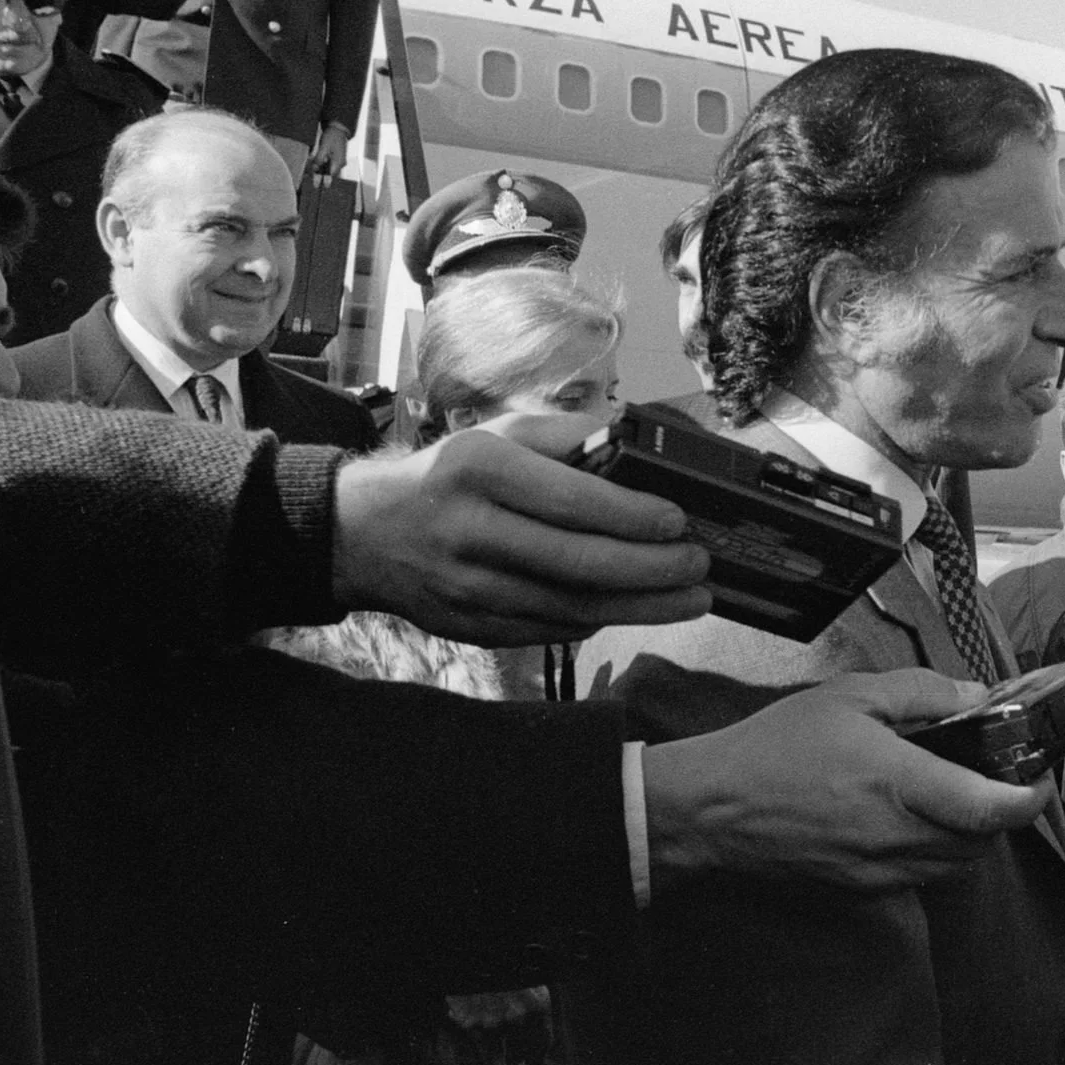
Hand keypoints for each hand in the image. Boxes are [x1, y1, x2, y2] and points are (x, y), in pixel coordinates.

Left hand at [308, 121, 351, 179]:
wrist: (338, 128)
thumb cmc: (332, 137)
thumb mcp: (324, 148)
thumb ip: (319, 159)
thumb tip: (314, 169)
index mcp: (338, 162)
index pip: (330, 175)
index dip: (322, 181)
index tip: (316, 186)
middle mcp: (340, 163)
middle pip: (329, 173)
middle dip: (320, 177)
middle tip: (314, 184)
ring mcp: (339, 160)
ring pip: (328, 169)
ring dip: (321, 170)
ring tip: (312, 174)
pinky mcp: (337, 157)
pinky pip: (329, 164)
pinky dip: (323, 165)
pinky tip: (317, 165)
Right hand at [331, 411, 710, 644]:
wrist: (364, 534)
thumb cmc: (450, 474)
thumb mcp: (499, 434)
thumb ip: (568, 438)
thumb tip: (640, 445)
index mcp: (479, 470)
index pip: (569, 500)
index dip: (632, 516)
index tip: (679, 521)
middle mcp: (470, 530)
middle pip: (576, 562)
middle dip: (650, 570)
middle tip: (699, 568)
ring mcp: (467, 587)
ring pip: (568, 607)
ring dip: (639, 608)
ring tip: (690, 599)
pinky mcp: (469, 627)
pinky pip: (547, 630)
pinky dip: (597, 622)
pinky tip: (634, 610)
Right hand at [644, 668, 1056, 893]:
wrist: (713, 810)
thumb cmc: (777, 746)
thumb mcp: (849, 695)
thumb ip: (921, 693)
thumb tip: (976, 696)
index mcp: (898, 783)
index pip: (988, 809)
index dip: (1027, 799)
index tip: (1039, 779)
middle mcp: (896, 837)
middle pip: (982, 843)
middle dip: (1000, 815)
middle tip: (995, 777)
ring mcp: (879, 872)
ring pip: (955, 867)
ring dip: (970, 838)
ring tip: (955, 797)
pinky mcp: (862, 891)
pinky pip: (920, 879)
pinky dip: (933, 854)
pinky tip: (912, 821)